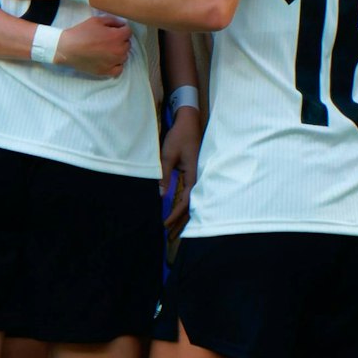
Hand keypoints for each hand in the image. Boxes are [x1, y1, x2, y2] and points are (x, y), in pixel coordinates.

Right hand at [55, 13, 130, 77]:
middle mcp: (119, 50)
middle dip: (120, 40)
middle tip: (109, 39)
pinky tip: (109, 60)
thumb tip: (122, 24)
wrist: (68, 48)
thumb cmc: (81, 33)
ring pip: (124, 56)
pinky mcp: (107, 71)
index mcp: (117, 36)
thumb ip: (113, 21)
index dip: (122, 29)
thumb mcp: (97, 20)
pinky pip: (119, 69)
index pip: (128, 32)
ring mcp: (114, 62)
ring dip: (119, 52)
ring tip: (107, 49)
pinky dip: (116, 64)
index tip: (115, 30)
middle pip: (127, 44)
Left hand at [159, 106, 201, 234]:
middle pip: (190, 207)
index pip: (185, 202)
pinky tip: (177, 210)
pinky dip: (183, 205)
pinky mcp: (193, 174)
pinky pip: (189, 194)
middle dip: (180, 222)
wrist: (190, 121)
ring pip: (191, 202)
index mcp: (194, 176)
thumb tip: (159, 195)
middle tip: (168, 236)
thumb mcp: (168, 154)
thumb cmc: (180, 136)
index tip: (164, 224)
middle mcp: (198, 179)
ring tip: (172, 229)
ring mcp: (197, 177)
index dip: (175, 215)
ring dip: (182, 216)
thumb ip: (164, 175)